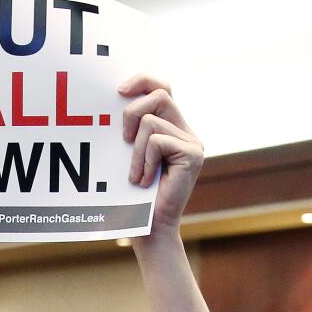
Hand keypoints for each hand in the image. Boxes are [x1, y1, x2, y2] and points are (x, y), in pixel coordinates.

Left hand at [119, 75, 204, 234]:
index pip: (162, 88)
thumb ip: (132, 129)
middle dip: (132, 113)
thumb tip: (117, 98)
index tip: (119, 91)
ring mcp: (193, 143)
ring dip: (135, 151)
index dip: (142, 81)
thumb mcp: (130, 154)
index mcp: (173, 128)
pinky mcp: (194, 155)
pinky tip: (145, 181)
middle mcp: (187, 132)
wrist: (149, 230)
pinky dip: (144, 161)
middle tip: (123, 141)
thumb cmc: (134, 196)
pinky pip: (157, 141)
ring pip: (151, 122)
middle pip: (160, 95)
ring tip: (136, 176)